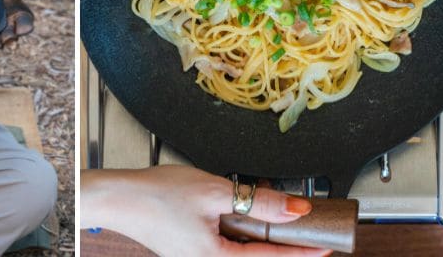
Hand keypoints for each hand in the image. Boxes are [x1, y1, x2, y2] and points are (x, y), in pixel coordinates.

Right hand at [81, 165, 330, 256]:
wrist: (116, 196)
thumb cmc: (155, 195)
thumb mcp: (214, 191)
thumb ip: (257, 200)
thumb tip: (294, 208)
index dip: (302, 252)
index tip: (326, 246)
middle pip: (256, 256)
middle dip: (281, 241)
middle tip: (306, 226)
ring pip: (240, 249)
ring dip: (259, 232)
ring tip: (273, 212)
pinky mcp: (188, 247)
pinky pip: (224, 242)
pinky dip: (239, 228)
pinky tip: (239, 209)